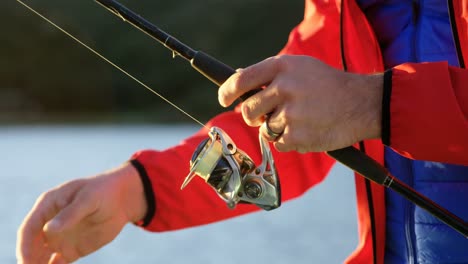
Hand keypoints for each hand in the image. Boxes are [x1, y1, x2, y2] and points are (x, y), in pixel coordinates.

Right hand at [16, 162, 145, 263]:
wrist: (122, 200)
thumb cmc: (103, 191)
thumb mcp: (88, 198)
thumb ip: (70, 213)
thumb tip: (49, 229)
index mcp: (48, 206)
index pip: (29, 228)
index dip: (25, 245)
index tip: (26, 260)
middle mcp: (49, 224)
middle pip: (31, 246)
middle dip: (28, 260)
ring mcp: (59, 238)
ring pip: (42, 257)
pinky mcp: (72, 250)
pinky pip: (58, 263)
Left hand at [218, 55, 382, 152]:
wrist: (361, 104)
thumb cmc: (328, 85)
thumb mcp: (300, 67)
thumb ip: (271, 75)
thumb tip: (239, 83)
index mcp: (282, 67)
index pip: (241, 80)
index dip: (227, 92)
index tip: (223, 99)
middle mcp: (284, 88)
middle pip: (247, 111)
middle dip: (254, 116)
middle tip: (269, 114)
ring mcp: (290, 114)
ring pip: (264, 129)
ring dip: (277, 129)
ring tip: (301, 119)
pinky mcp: (297, 136)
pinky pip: (278, 144)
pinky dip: (289, 141)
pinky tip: (307, 130)